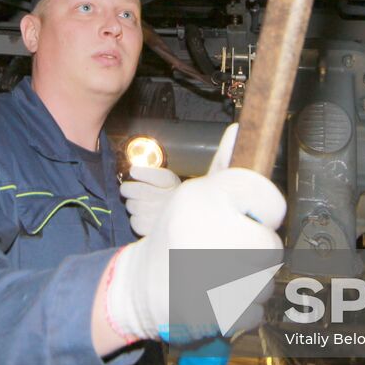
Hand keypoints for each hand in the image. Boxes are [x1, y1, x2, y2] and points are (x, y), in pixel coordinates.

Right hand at [103, 139, 284, 343]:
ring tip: (218, 275)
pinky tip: (215, 298)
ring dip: (250, 283)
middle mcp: (208, 231)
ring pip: (265, 281)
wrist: (139, 287)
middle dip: (255, 251)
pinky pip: (255, 310)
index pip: (267, 197)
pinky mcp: (214, 312)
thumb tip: (238, 129)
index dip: (263, 209)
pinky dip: (240, 309)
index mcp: (204, 197)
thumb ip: (223, 167)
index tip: (249, 216)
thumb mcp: (192, 195)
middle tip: (227, 251)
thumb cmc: (175, 235)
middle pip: (271, 246)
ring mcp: (211, 276)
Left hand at [119, 123, 237, 235]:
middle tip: (129, 188)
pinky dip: (137, 219)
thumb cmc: (196, 202)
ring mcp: (159, 219)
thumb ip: (213, 160)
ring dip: (133, 204)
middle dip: (130, 189)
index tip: (134, 170)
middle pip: (136, 191)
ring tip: (141, 203)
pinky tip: (147, 217)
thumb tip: (234, 130)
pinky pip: (136, 222)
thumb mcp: (203, 179)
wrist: (200, 230)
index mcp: (181, 186)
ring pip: (133, 206)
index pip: (159, 177)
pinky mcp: (152, 234)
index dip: (143, 173)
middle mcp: (170, 202)